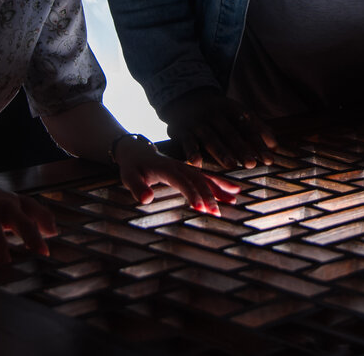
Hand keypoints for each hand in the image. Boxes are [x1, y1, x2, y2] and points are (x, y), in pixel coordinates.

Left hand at [114, 137, 240, 215]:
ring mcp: (186, 167)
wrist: (136, 151)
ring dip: (219, 189)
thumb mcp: (129, 176)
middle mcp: (180, 166)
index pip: (182, 182)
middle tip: (217, 212)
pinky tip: (232, 191)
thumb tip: (146, 199)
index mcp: (166, 168)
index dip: (192, 194)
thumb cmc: (133, 166)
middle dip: (209, 196)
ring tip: (234, 200)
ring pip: (206, 178)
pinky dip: (219, 183)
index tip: (200, 208)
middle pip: (198, 180)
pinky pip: (206, 177)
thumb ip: (137, 188)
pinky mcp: (189, 170)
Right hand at [161, 89, 276, 167]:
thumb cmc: (218, 111)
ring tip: (231, 165)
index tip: (269, 158)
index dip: (259, 142)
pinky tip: (197, 163)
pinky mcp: (183, 131)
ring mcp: (199, 122)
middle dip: (241, 148)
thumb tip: (275, 145)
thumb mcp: (235, 112)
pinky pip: (188, 142)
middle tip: (251, 164)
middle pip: (230, 133)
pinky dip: (192, 152)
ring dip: (221, 152)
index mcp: (231, 109)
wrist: (185, 98)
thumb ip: (254, 127)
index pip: (248, 127)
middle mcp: (215, 115)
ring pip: (211, 138)